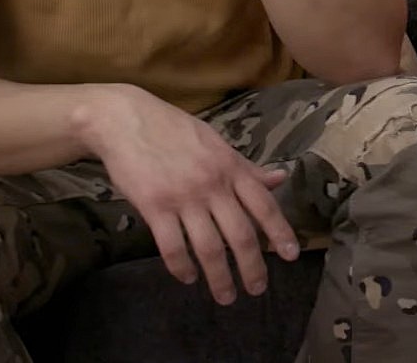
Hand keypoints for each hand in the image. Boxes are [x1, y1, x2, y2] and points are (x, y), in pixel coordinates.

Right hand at [80, 86, 298, 304]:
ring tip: (225, 296)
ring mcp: (183, 197)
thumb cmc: (173, 130)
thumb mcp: (216, 143)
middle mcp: (213, 184)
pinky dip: (182, 267)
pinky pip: (172, 247)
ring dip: (219, 277)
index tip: (292, 256)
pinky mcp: (154, 207)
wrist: (125, 119)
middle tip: (257, 290)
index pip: (263, 205)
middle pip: (240, 234)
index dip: (280, 232)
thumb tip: (280, 178)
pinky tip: (188, 278)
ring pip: (209, 247)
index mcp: (231, 167)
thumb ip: (246, 167)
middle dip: (252, 267)